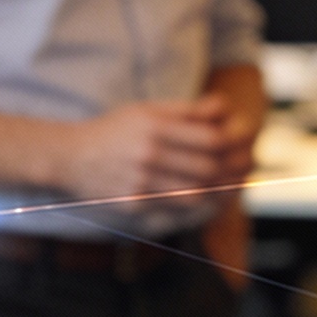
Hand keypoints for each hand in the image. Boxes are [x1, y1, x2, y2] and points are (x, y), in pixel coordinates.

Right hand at [53, 100, 235, 203]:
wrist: (70, 157)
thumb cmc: (114, 130)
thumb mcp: (146, 110)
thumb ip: (186, 110)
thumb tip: (225, 106)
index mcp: (154, 125)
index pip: (210, 138)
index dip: (233, 144)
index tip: (243, 145)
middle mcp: (148, 153)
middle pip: (207, 167)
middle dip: (232, 169)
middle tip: (246, 168)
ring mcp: (140, 181)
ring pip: (196, 193)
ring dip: (220, 191)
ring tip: (234, 185)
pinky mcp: (134, 203)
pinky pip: (176, 210)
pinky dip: (199, 207)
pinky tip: (211, 201)